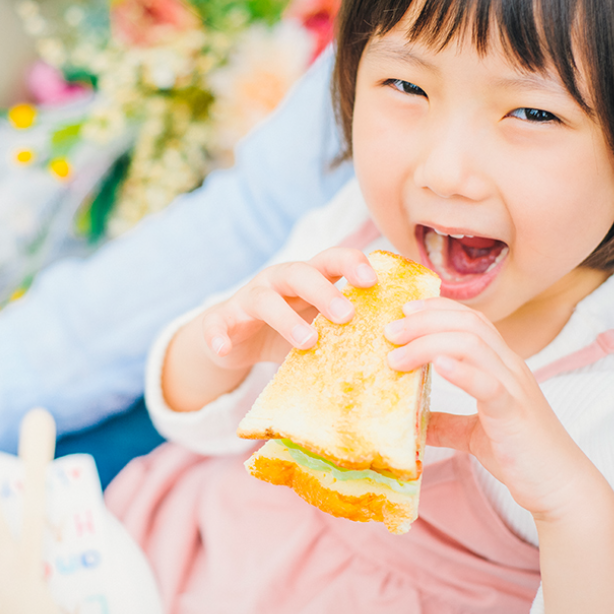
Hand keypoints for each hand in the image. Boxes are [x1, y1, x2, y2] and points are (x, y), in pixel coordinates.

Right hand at [201, 247, 377, 368]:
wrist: (234, 340)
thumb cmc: (288, 332)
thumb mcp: (318, 329)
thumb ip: (347, 333)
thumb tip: (396, 352)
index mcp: (308, 279)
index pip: (331, 260)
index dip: (351, 264)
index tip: (372, 281)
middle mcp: (278, 281)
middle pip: (300, 274)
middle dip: (324, 292)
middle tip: (347, 316)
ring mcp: (248, 299)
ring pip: (265, 299)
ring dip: (286, 319)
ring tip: (307, 342)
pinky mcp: (222, 319)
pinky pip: (217, 324)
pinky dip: (219, 335)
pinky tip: (224, 348)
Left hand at [384, 297, 594, 518]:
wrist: (559, 486)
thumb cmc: (520, 456)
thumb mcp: (473, 435)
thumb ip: (446, 424)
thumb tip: (414, 422)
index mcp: (501, 366)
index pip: (471, 319)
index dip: (436, 308)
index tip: (403, 310)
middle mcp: (510, 368)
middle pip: (468, 324)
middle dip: (424, 321)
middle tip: (389, 331)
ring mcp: (514, 387)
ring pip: (474, 345)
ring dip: (429, 344)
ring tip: (397, 356)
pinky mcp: (514, 414)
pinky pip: (489, 384)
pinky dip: (462, 372)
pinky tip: (438, 366)